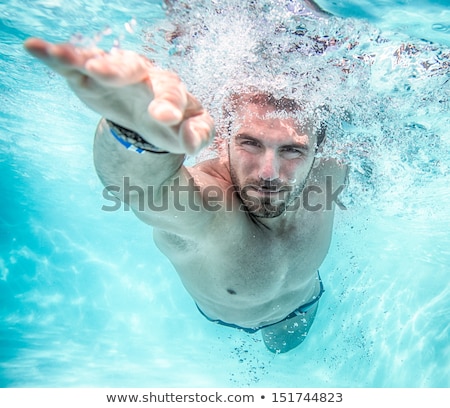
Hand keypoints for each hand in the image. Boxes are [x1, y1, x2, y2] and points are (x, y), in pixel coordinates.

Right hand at [24, 38, 213, 153]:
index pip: (172, 93)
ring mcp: (117, 73)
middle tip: (102, 72)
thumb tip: (191, 141)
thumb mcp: (190, 133)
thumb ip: (197, 135)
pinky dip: (56, 55)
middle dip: (118, 70)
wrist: (149, 117)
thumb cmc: (172, 125)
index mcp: (170, 90)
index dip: (168, 104)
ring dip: (82, 57)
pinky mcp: (92, 76)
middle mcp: (144, 75)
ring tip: (61, 56)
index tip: (163, 117)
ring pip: (101, 60)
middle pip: (132, 67)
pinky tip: (36, 48)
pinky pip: (75, 61)